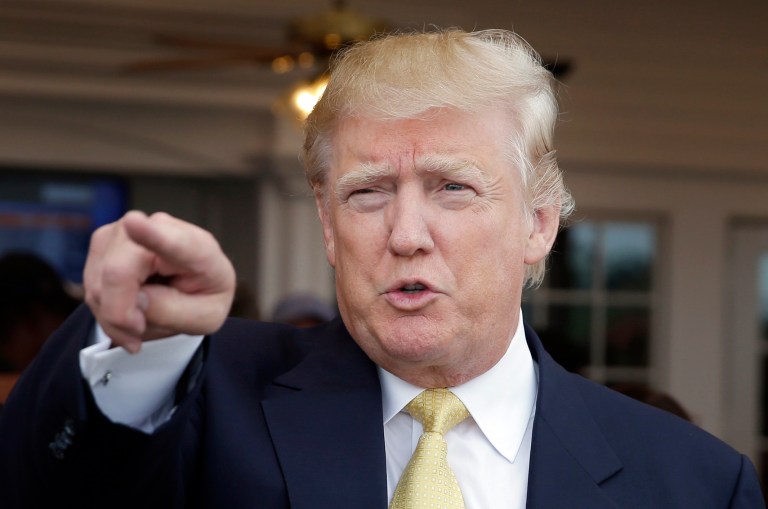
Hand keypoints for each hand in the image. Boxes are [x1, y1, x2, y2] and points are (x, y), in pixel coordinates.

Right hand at [84, 210, 235, 352]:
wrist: (194, 284)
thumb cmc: (202, 297)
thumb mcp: (203, 318)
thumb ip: (171, 311)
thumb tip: (136, 299)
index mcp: (198, 249)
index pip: (174, 242)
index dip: (151, 235)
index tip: (135, 224)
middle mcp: (159, 229)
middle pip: (117, 272)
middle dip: (120, 315)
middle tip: (138, 333)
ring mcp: (127, 231)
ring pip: (99, 283)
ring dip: (113, 317)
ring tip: (139, 323)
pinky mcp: (104, 240)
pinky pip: (92, 286)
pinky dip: (105, 310)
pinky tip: (127, 313)